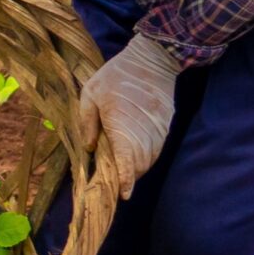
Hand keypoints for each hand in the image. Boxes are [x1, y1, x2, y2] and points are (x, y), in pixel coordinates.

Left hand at [78, 33, 181, 197]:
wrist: (152, 59)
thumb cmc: (116, 75)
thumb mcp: (90, 94)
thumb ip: (87, 123)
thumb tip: (90, 148)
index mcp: (122, 125)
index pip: (126, 160)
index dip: (125, 180)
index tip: (123, 195)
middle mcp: (144, 132)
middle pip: (139, 165)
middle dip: (127, 177)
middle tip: (111, 184)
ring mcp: (158, 130)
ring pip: (150, 159)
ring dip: (137, 169)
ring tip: (121, 172)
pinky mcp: (166, 126)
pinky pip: (156, 149)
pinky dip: (146, 157)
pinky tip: (134, 156)